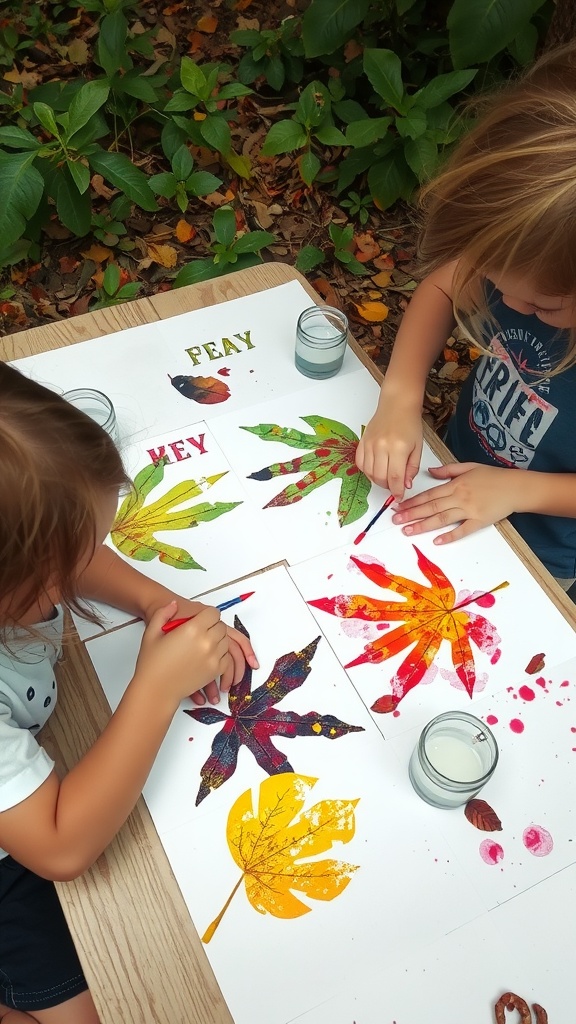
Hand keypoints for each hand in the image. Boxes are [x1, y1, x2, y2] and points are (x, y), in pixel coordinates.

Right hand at [135, 602, 228, 705]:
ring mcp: (213, 657)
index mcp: (192, 629)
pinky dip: (220, 655)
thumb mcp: (152, 632)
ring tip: (203, 644)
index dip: (208, 614)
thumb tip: (174, 604)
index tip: (201, 619)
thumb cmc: (152, 662)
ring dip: (218, 640)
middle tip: (201, 631)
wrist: (156, 690)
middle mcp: (206, 641)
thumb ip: (163, 613)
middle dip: (213, 626)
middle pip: (221, 626)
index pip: (213, 613)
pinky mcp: (215, 671)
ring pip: (226, 641)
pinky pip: (226, 657)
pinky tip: (208, 655)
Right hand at [356, 398, 422, 499]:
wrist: (397, 404)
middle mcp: (382, 446)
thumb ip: (412, 468)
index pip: (395, 477)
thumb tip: (406, 485)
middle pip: (380, 477)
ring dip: (377, 480)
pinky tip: (375, 469)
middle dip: (388, 486)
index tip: (399, 497)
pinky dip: (367, 471)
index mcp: (399, 448)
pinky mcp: (362, 441)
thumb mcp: (418, 447)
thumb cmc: (410, 424)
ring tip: (386, 477)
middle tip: (394, 485)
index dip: (397, 491)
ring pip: (369, 473)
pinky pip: (360, 463)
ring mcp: (370, 444)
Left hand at [391, 463, 519, 542]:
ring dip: (423, 525)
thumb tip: (431, 472)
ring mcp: (469, 510)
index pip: (429, 494)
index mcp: (455, 484)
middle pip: (431, 507)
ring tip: (408, 531)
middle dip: (411, 514)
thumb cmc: (494, 476)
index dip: (412, 501)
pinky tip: (437, 541)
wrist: (516, 487)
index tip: (398, 507)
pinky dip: (449, 536)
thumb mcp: (469, 466)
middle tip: (395, 521)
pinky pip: (462, 530)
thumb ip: (448, 470)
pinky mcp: (479, 521)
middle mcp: (459, 497)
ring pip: (442, 519)